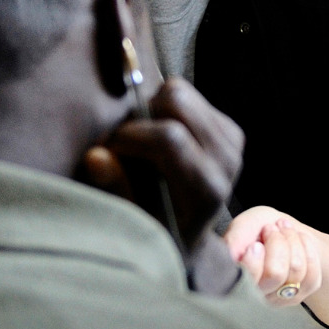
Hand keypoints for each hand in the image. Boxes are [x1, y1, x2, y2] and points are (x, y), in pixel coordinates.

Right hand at [83, 77, 245, 291]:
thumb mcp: (130, 221)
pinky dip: (162, 108)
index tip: (108, 149)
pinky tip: (158, 138)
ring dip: (150, 108)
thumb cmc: (151, 230)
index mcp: (207, 189)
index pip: (170, 137)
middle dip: (139, 114)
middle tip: (124, 142)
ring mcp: (231, 143)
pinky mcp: (228, 129)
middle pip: (176, 100)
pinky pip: (186, 94)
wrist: (186, 237)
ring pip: (179, 90)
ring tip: (140, 140)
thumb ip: (115, 189)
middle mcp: (226, 161)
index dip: (129, 135)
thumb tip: (97, 155)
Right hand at [225, 207, 323, 304]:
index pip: (249, 279)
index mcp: (235, 282)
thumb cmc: (255, 230)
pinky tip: (299, 238)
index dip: (254, 261)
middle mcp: (257, 297)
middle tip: (270, 228)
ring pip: (296, 270)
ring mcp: (280, 298)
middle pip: (276, 273)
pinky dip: (308, 248)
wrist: (279, 230)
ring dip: (293, 241)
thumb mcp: (241, 227)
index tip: (256, 243)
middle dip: (277, 242)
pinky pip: (313, 274)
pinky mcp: (301, 294)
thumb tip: (233, 256)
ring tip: (284, 228)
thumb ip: (234, 240)